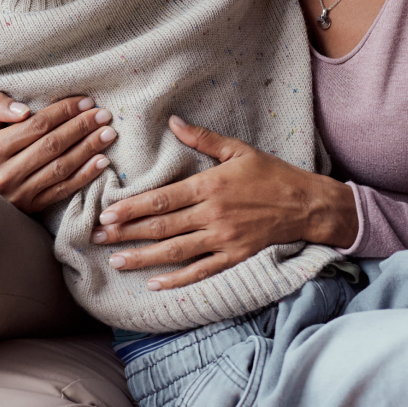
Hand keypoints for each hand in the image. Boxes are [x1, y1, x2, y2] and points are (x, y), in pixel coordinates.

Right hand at [0, 92, 117, 212]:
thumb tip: (25, 110)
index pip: (37, 125)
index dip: (64, 112)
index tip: (86, 101)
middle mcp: (6, 173)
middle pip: (53, 145)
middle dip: (82, 127)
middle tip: (104, 114)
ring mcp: (19, 194)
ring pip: (61, 168)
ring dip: (88, 149)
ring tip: (108, 134)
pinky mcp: (30, 207)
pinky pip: (62, 190)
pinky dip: (84, 176)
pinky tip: (101, 162)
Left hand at [89, 116, 357, 289]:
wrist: (308, 205)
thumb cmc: (273, 174)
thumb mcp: (238, 150)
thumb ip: (202, 139)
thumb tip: (172, 121)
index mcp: (209, 186)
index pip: (161, 199)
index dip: (131, 208)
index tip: (107, 213)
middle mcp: (212, 215)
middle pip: (161, 227)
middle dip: (127, 233)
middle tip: (98, 237)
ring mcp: (223, 240)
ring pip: (175, 251)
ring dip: (143, 257)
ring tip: (117, 261)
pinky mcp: (235, 258)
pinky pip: (201, 272)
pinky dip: (177, 280)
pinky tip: (155, 285)